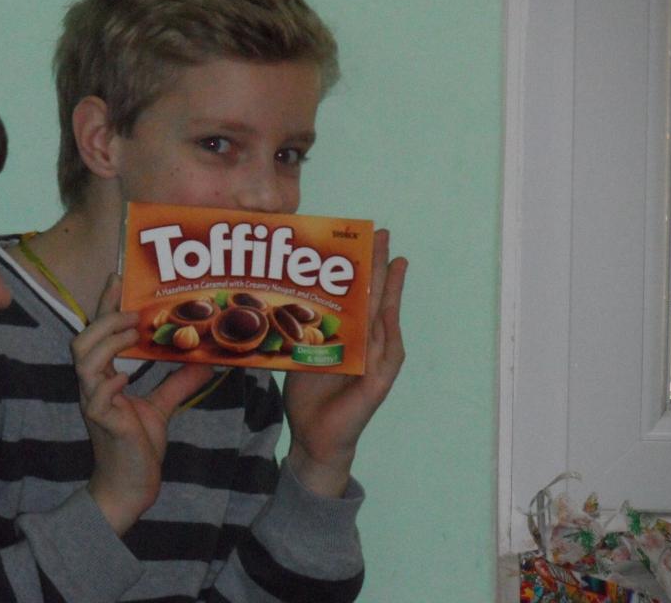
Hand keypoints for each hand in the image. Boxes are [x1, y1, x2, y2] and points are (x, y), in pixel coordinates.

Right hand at [72, 274, 212, 535]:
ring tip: (129, 332)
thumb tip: (205, 359)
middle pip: (83, 340)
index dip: (104, 304)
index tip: (118, 278)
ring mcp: (95, 403)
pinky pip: (96, 397)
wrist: (130, 488)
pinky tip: (124, 377)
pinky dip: (108, 383)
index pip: (98, 333)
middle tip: (132, 310)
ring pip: (84, 362)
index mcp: (105, 377)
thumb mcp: (162, 406)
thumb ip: (178, 381)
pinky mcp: (103, 423)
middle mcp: (94, 386)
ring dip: (106, 342)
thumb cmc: (137, 447)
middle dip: (104, 318)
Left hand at [283, 229, 406, 497]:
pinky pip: (385, 350)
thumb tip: (277, 297)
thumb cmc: (310, 395)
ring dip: (390, 288)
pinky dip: (387, 330)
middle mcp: (369, 344)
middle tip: (383, 234)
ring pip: (384, 317)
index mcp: (352, 335)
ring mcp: (377, 362)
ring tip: (394, 260)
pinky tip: (389, 308)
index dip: (365, 267)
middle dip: (380, 265)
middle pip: (376, 297)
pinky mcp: (377, 381)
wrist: (313, 437)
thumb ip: (301, 328)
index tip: (365, 237)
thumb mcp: (302, 352)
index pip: (360, 295)